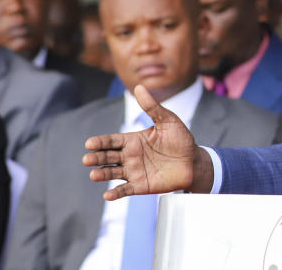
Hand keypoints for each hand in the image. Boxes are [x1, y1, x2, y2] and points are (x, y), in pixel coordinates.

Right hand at [82, 85, 213, 199]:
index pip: (111, 141)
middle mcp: (130, 156)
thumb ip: (152, 107)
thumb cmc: (181, 140)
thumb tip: (139, 87)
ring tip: (93, 175)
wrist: (194, 162)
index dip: (100, 142)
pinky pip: (125, 190)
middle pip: (108, 157)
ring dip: (102, 174)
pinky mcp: (141, 185)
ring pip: (112, 173)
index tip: (90, 143)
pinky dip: (116, 193)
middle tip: (87, 159)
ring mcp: (134, 171)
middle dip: (96, 158)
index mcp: (133, 140)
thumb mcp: (168, 120)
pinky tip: (108, 195)